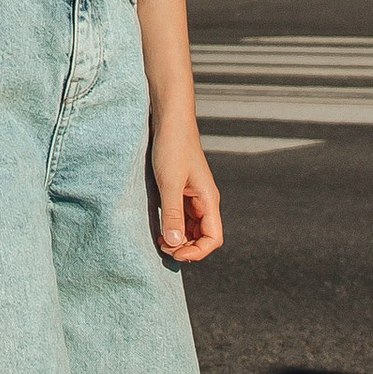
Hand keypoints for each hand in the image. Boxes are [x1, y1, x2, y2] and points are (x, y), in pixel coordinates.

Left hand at [150, 124, 221, 265]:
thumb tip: (175, 243)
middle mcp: (204, 201)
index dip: (197, 252)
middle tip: (164, 247)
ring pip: (191, 228)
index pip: (213, 238)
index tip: (175, 253)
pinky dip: (173, 226)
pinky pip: (182, 216)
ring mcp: (193, 196)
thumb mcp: (170, 183)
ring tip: (161, 240)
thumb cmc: (173, 147)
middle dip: (186, 247)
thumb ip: (172, 214)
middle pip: (203, 237)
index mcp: (208, 200)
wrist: (169, 120)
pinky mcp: (181, 191)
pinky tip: (159, 228)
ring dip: (179, 238)